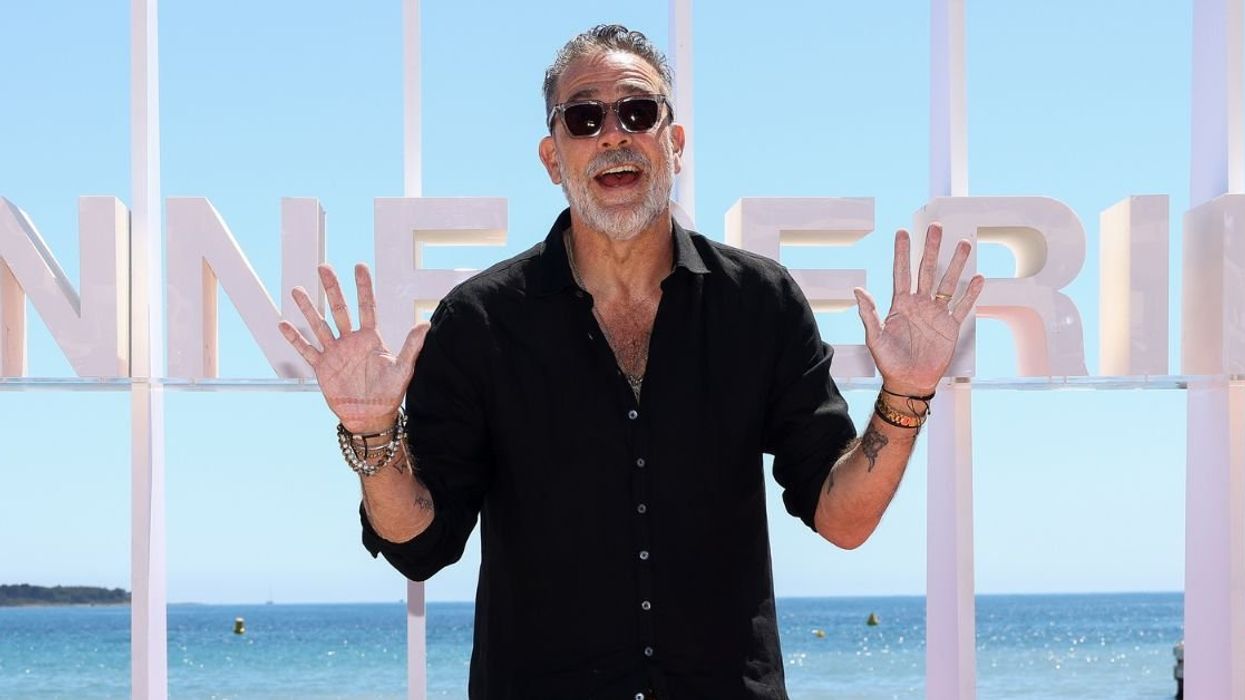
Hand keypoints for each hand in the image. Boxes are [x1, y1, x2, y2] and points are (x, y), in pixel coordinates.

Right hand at [278, 263, 428, 432]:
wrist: (371, 417)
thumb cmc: (390, 393)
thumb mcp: (403, 369)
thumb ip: (411, 346)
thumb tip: (425, 324)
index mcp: (371, 338)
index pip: (366, 306)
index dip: (363, 287)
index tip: (359, 266)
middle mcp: (351, 341)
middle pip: (340, 309)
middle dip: (332, 288)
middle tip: (323, 267)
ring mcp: (335, 353)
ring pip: (319, 325)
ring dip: (308, 308)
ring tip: (297, 290)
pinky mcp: (323, 367)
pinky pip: (307, 349)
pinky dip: (295, 338)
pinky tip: (283, 324)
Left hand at [853, 223, 983, 395]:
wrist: (909, 382)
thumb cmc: (889, 361)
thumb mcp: (875, 337)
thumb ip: (869, 313)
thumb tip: (858, 290)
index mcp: (900, 303)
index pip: (901, 272)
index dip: (901, 252)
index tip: (902, 232)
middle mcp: (919, 304)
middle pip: (926, 270)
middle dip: (931, 249)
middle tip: (936, 228)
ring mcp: (936, 313)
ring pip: (947, 283)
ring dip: (956, 264)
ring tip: (964, 244)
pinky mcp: (950, 326)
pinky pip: (962, 306)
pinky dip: (970, 293)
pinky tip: (978, 278)